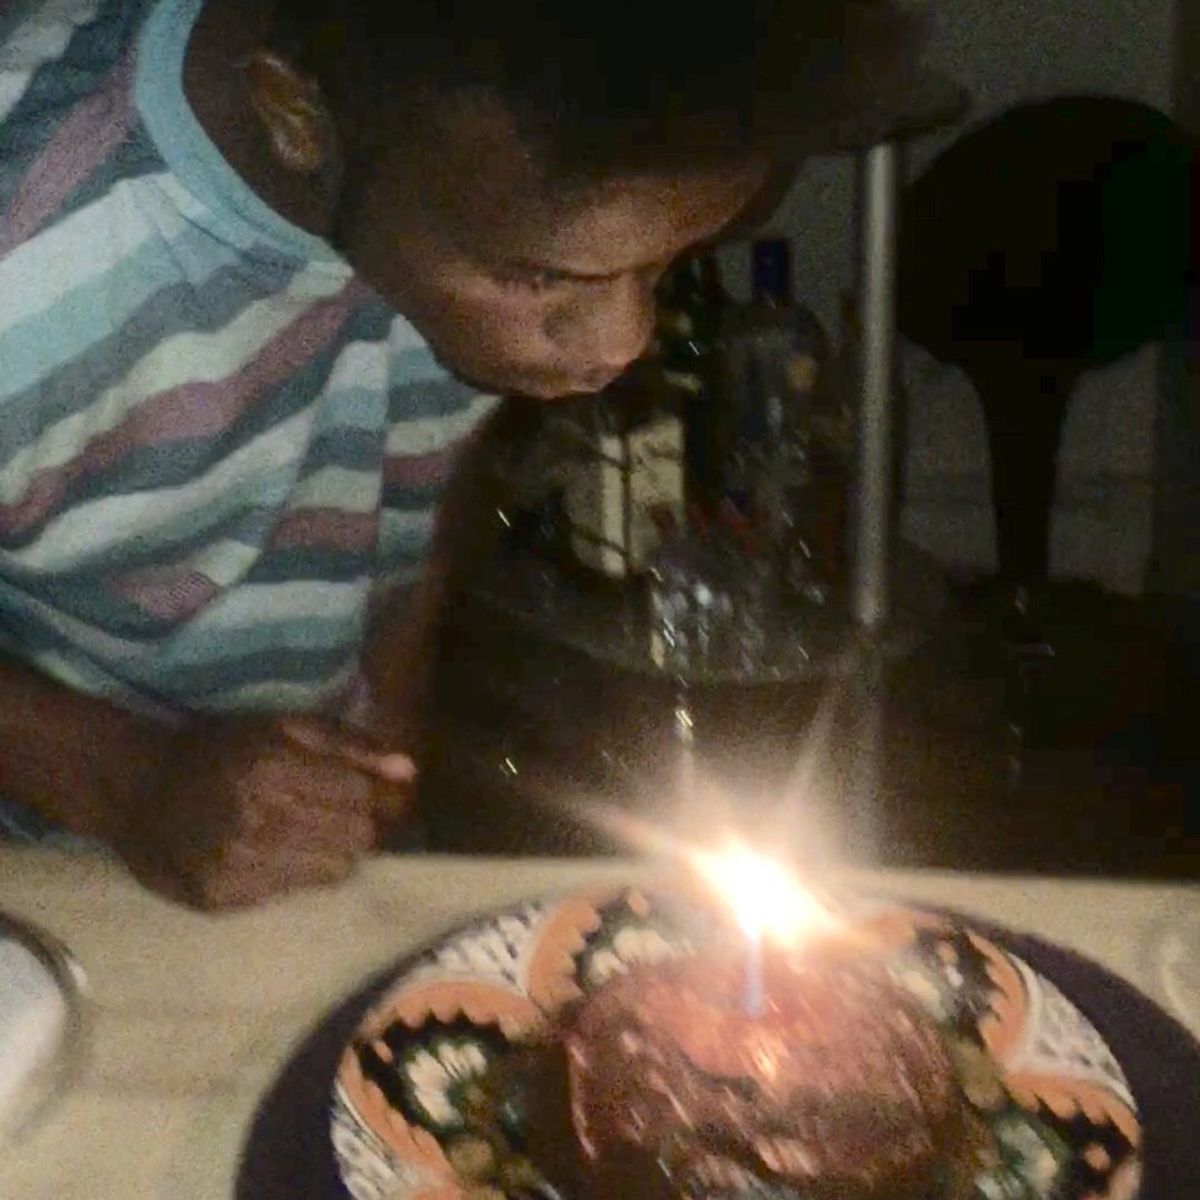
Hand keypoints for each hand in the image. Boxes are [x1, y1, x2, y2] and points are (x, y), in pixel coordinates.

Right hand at [109, 716, 414, 910]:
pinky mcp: (222, 899)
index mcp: (273, 768)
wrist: (137, 787)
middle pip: (356, 838)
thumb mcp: (283, 726)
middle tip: (330, 813)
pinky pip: (294, 894)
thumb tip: (409, 771)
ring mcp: (236, 865)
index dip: (369, 794)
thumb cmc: (221, 748)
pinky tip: (270, 852)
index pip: (362, 797)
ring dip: (331, 852)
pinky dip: (294, 873)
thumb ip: (350, 745)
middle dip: (355, 824)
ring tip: (301, 832)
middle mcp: (256, 819)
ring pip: (333, 871)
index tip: (357, 791)